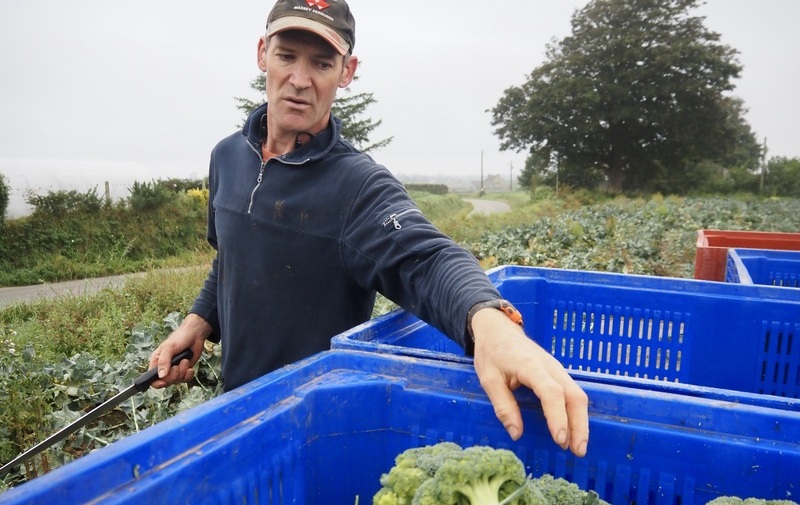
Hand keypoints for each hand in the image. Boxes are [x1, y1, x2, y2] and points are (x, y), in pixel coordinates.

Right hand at [148, 313, 211, 388]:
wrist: (194, 335)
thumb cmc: (179, 338)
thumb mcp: (169, 348)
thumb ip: (164, 361)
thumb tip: (161, 376)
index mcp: (156, 362)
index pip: (152, 379)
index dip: (157, 383)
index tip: (164, 382)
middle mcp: (165, 368)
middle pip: (166, 382)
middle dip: (173, 376)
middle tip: (177, 366)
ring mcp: (175, 370)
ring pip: (176, 381)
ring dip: (182, 372)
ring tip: (185, 361)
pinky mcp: (185, 370)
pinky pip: (186, 379)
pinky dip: (189, 375)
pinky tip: (190, 368)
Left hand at [471, 308, 588, 456]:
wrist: (498, 328)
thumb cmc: (491, 352)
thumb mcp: (489, 379)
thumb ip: (503, 405)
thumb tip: (517, 433)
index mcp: (531, 366)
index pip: (552, 393)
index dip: (558, 417)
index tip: (559, 439)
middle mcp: (550, 366)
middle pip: (574, 395)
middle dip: (579, 425)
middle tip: (577, 451)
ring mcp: (557, 368)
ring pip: (577, 394)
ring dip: (581, 421)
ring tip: (578, 446)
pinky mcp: (558, 372)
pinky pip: (573, 392)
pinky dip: (576, 412)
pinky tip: (573, 429)